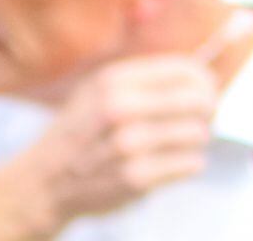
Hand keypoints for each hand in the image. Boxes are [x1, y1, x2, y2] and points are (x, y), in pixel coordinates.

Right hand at [12, 55, 216, 229]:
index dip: (205, 80)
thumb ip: (145, 79)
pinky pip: (189, 164)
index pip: (185, 70)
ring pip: (197, 133)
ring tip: (188, 140)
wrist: (43, 182)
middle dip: (208, 108)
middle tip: (207, 116)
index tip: (209, 89)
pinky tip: (179, 162)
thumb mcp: (101, 89)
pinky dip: (191, 163)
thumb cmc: (83, 131)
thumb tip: (201, 74)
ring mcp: (128, 145)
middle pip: (197, 100)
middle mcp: (121, 108)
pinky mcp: (135, 178)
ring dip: (198, 138)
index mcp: (117, 80)